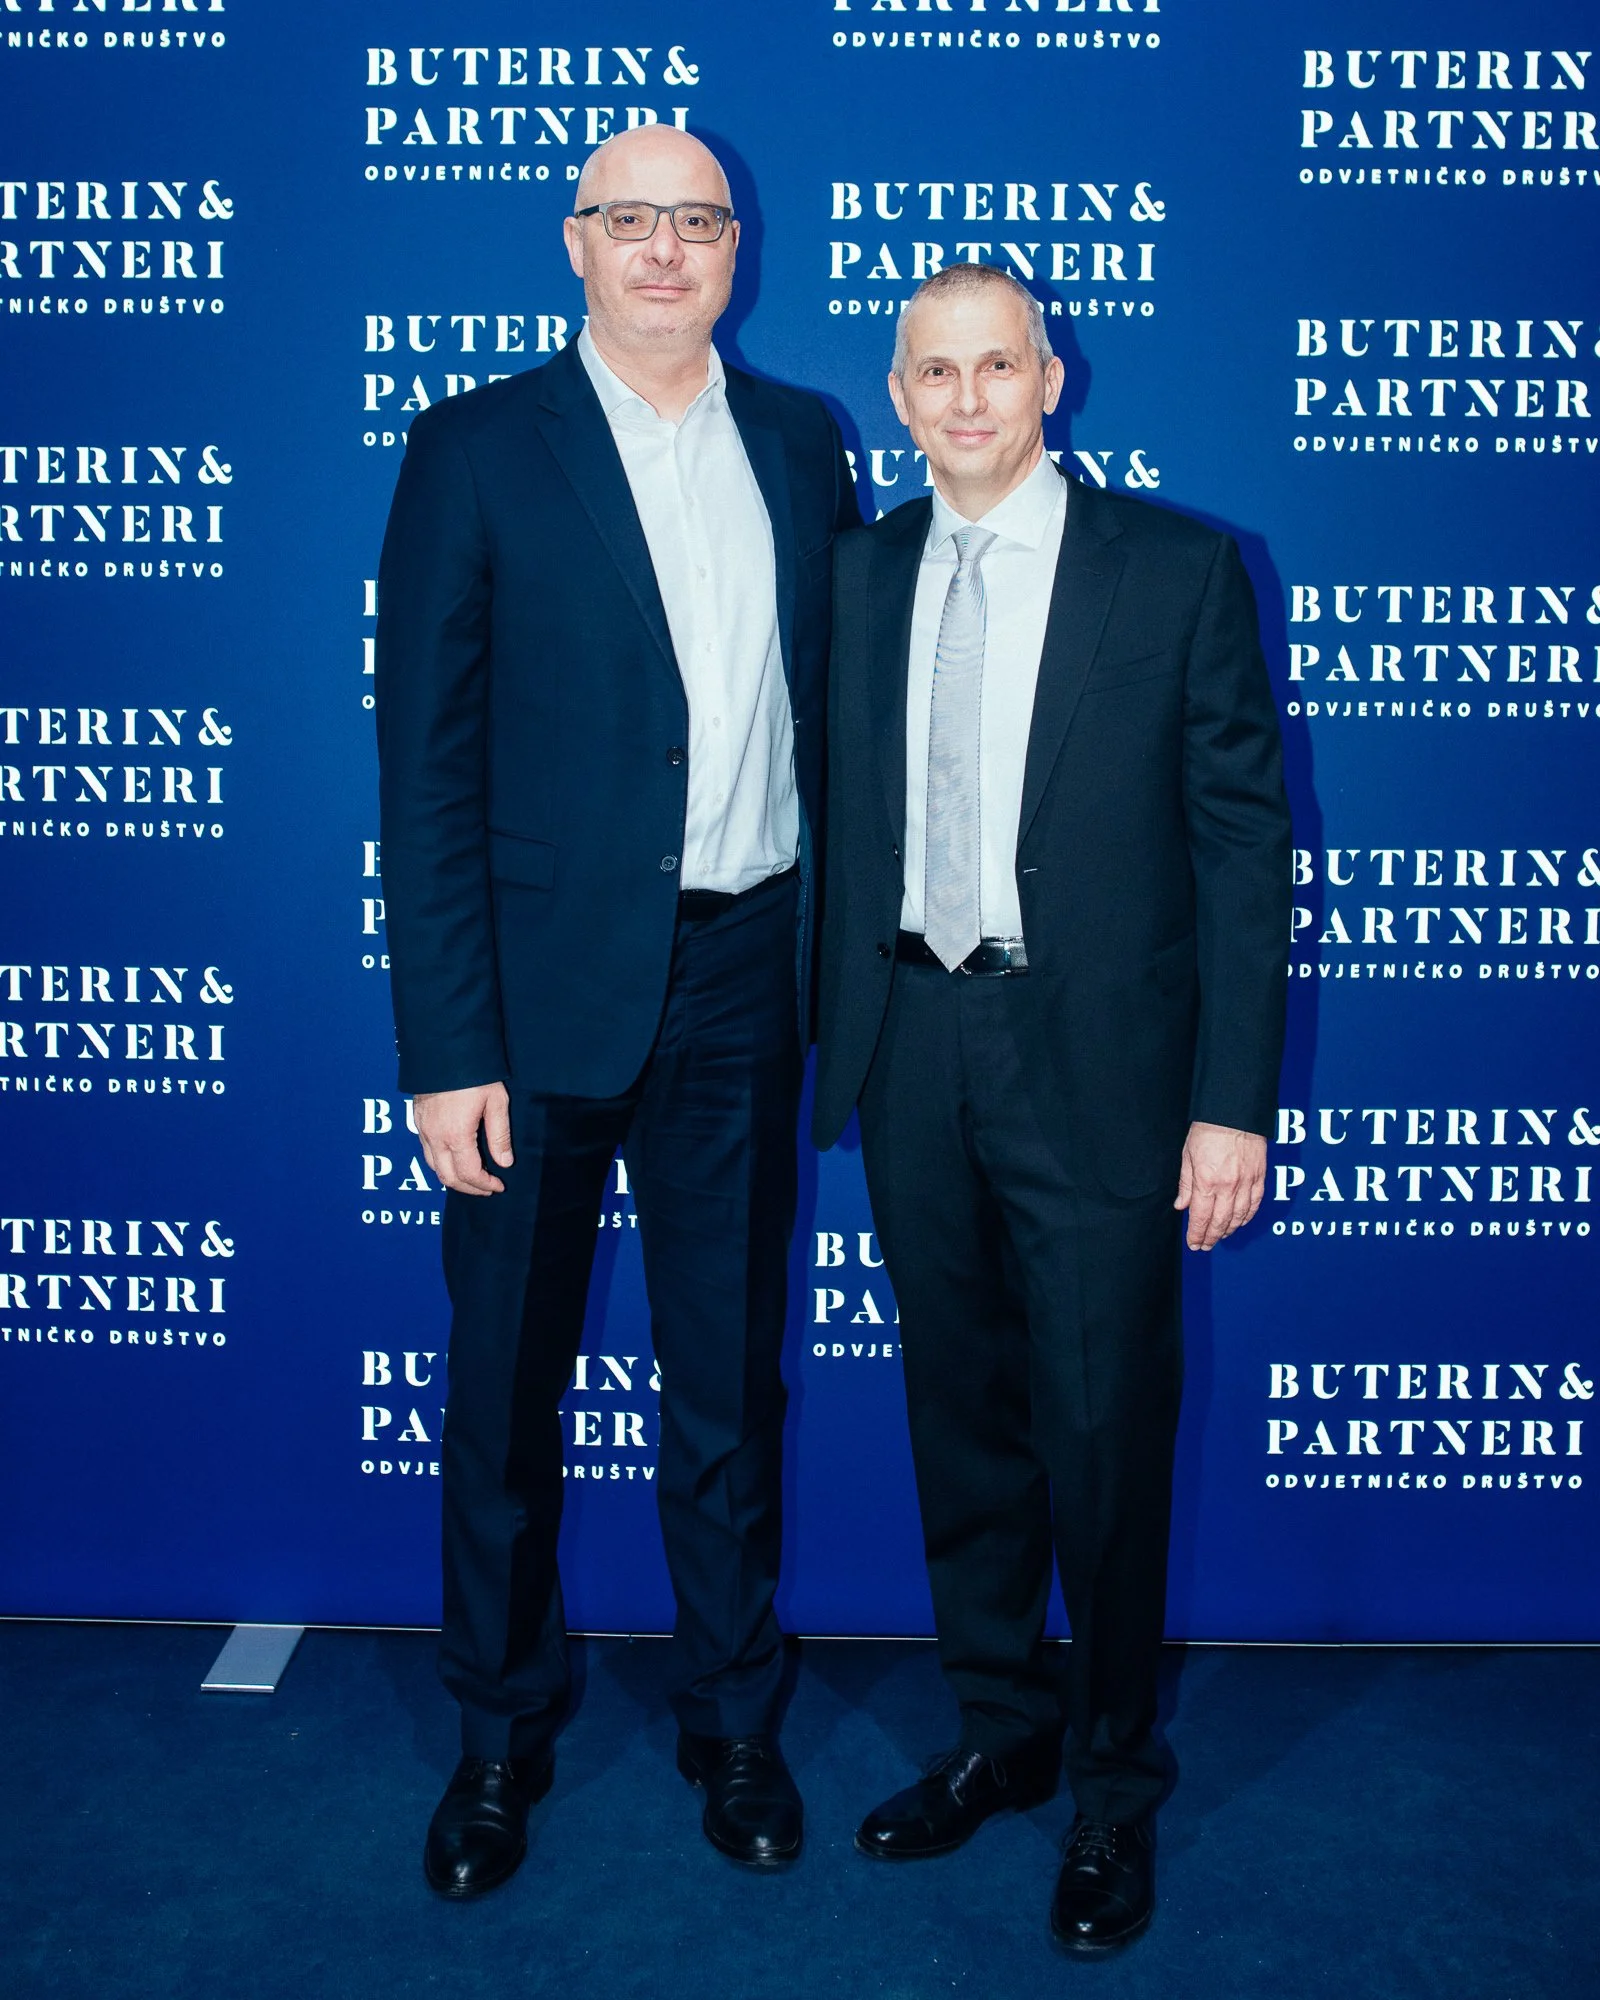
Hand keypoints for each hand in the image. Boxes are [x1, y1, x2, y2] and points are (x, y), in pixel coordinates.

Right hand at [414, 1082, 512, 1195]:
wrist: (444, 1048)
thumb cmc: (473, 1073)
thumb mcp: (496, 1102)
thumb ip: (499, 1135)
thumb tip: (504, 1162)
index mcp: (455, 1135)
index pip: (469, 1173)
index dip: (484, 1185)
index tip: (499, 1186)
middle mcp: (434, 1137)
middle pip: (447, 1177)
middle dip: (468, 1188)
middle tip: (487, 1188)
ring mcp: (422, 1129)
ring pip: (433, 1167)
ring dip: (452, 1178)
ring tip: (472, 1178)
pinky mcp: (417, 1120)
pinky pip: (426, 1151)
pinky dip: (440, 1163)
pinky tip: (454, 1159)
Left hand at [1174, 1121, 1265, 1251]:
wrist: (1235, 1113)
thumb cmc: (1208, 1130)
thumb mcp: (1187, 1156)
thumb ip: (1186, 1184)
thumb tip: (1181, 1206)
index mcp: (1207, 1182)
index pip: (1200, 1218)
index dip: (1197, 1234)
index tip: (1194, 1244)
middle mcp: (1228, 1186)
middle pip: (1220, 1222)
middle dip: (1211, 1237)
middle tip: (1205, 1246)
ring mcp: (1246, 1183)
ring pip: (1239, 1217)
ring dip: (1229, 1230)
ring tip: (1220, 1236)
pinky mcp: (1260, 1177)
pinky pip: (1255, 1204)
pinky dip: (1247, 1217)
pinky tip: (1240, 1222)